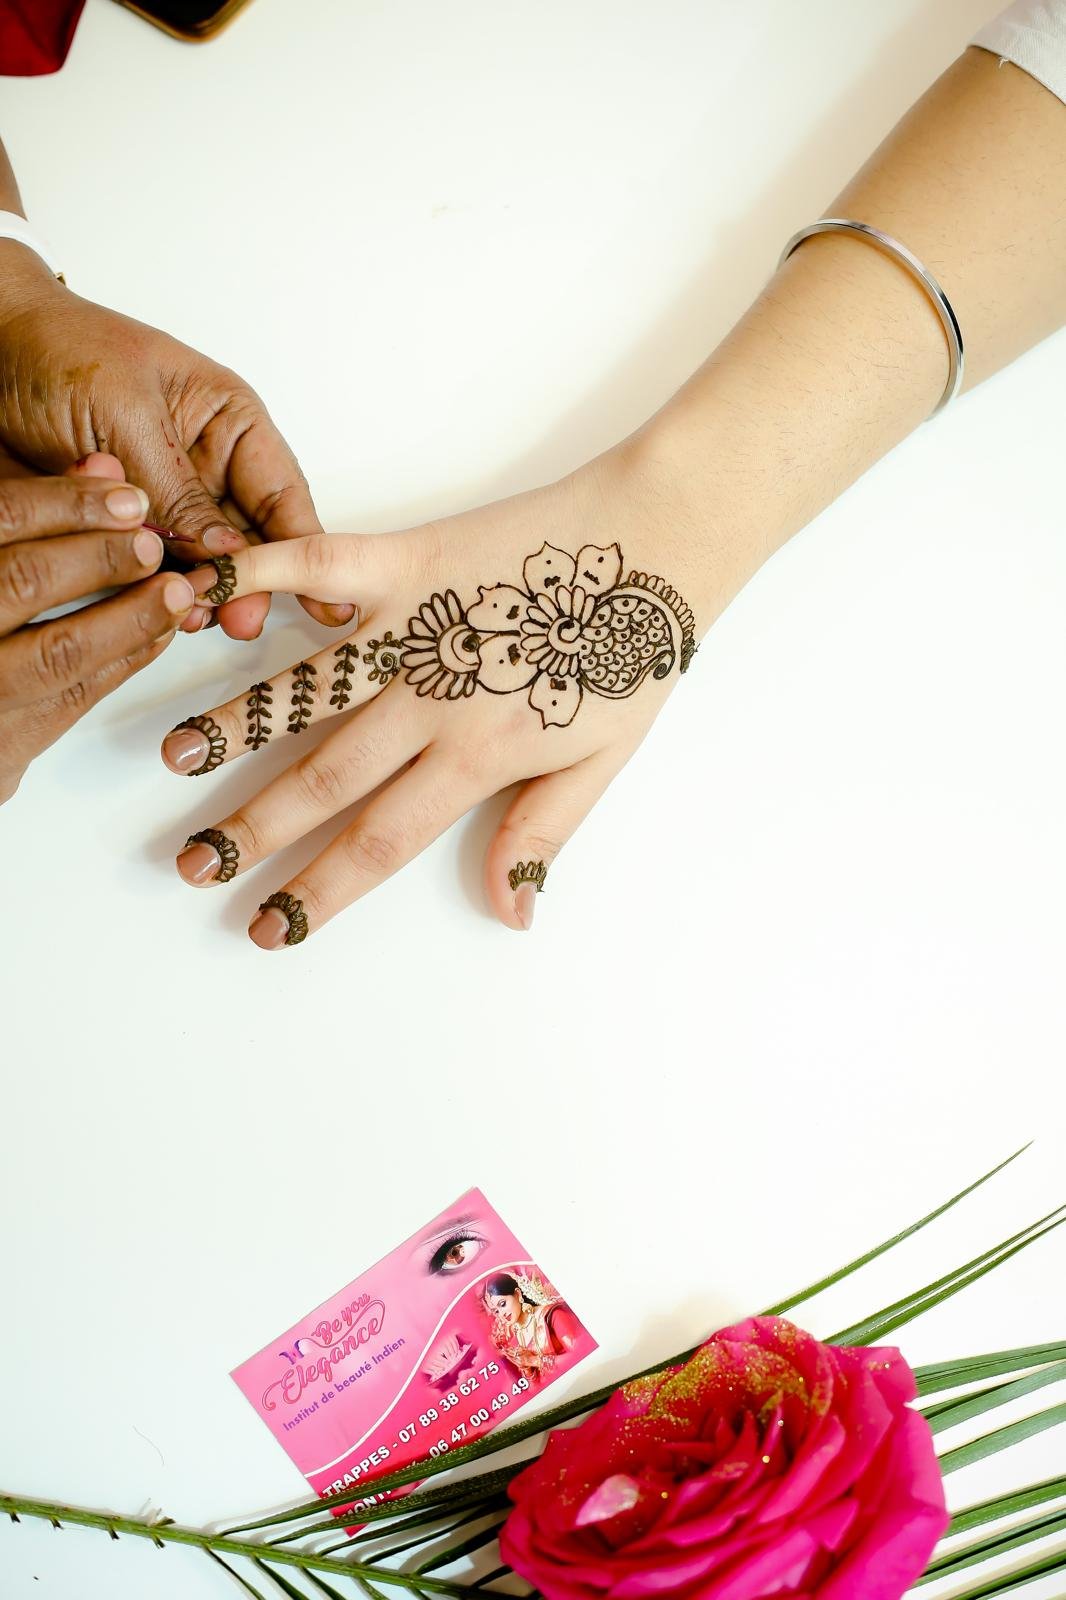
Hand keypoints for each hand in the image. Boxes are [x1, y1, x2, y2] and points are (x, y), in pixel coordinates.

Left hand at [0, 242, 354, 640]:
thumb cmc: (58, 350)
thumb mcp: (127, 413)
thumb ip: (177, 487)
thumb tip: (227, 551)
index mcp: (227, 423)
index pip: (282, 494)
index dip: (306, 547)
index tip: (325, 595)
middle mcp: (204, 467)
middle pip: (250, 540)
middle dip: (250, 582)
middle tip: (242, 617)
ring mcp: (165, 502)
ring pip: (203, 565)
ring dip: (201, 591)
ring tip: (196, 610)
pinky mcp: (124, 530)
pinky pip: (151, 572)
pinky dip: (154, 591)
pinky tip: (156, 601)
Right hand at [0, 450, 197, 805]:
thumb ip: (37, 509)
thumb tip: (107, 465)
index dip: (66, 502)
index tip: (126, 496)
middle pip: (23, 582)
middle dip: (100, 558)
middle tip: (151, 544)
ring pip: (57, 653)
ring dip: (130, 617)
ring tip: (176, 591)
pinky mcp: (4, 751)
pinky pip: (72, 701)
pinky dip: (124, 661)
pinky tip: (158, 632)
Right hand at [160, 456, 704, 944]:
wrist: (658, 543)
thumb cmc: (634, 653)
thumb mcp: (603, 762)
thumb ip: (543, 835)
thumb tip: (508, 914)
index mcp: (478, 758)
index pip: (381, 840)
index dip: (319, 890)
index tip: (269, 926)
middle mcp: (433, 702)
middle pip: (327, 778)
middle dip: (255, 829)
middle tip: (193, 864)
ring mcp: (415, 629)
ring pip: (308, 687)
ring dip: (237, 722)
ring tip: (172, 756)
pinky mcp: (409, 562)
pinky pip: (324, 565)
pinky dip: (266, 571)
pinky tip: (208, 586)